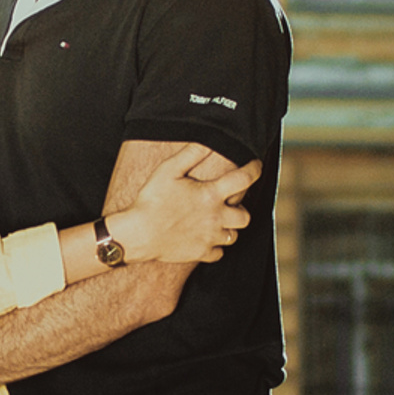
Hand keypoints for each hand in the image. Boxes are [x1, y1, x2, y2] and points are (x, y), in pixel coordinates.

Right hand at [111, 146, 262, 267]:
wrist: (138, 234)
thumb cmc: (151, 200)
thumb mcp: (168, 170)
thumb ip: (191, 154)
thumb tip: (208, 140)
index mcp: (210, 195)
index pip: (244, 179)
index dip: (254, 169)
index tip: (256, 166)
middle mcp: (215, 218)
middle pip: (245, 216)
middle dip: (241, 208)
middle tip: (230, 203)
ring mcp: (209, 238)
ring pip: (233, 236)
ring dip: (229, 228)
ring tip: (217, 221)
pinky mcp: (200, 253)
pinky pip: (218, 253)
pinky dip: (215, 247)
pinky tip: (206, 238)